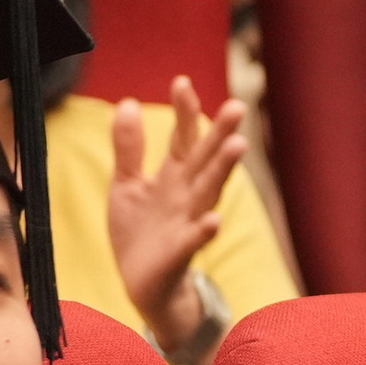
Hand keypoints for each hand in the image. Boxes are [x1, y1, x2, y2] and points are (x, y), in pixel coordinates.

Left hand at [109, 80, 247, 349]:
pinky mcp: (180, 251)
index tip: (181, 81)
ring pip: (209, 191)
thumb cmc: (140, 232)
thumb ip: (129, 147)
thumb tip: (129, 102)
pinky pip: (195, 239)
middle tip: (237, 106)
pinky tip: (214, 219)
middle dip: (220, 133)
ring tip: (238, 146)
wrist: (142, 283)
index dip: (183, 111)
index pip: (183, 137)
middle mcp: (186, 194)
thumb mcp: (127, 184)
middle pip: (205, 158)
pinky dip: (205, 230)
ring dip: (223, 170)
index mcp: (173, 176)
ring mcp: (187, 221)